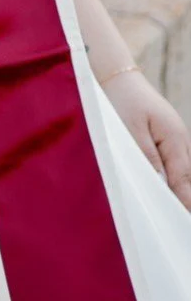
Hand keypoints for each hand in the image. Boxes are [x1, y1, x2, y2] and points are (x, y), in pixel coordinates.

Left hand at [101, 69, 190, 210]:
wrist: (116, 75)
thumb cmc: (121, 99)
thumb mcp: (131, 129)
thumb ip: (147, 158)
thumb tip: (162, 186)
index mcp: (174, 138)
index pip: (184, 181)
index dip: (185, 204)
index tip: (183, 224)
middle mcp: (180, 139)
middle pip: (187, 177)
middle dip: (185, 199)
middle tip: (179, 225)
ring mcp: (175, 137)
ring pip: (183, 170)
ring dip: (180, 188)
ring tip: (176, 213)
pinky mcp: (166, 136)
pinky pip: (175, 161)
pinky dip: (174, 176)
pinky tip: (168, 188)